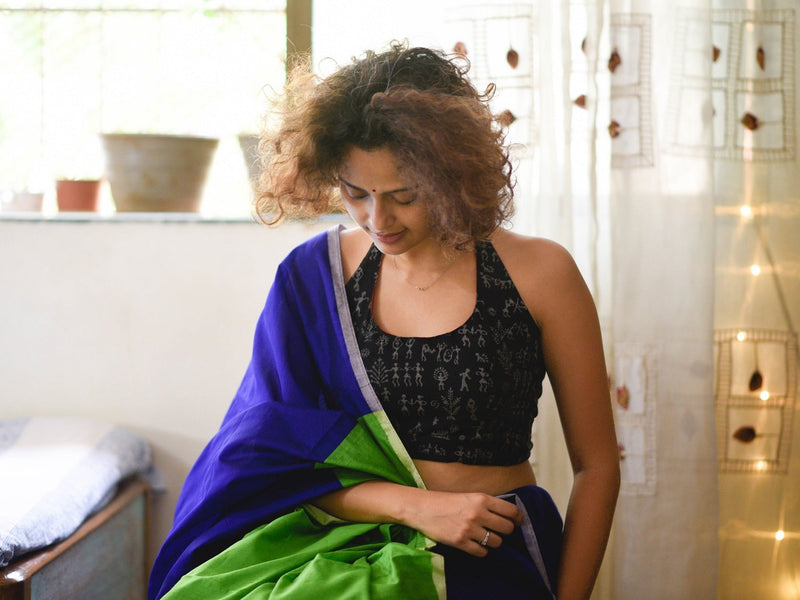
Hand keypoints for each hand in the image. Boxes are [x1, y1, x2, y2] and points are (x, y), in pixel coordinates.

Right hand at [403, 490, 522, 556]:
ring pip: (497, 542)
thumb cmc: (445, 501)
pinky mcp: (460, 542)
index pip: (511, 511)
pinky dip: (482, 551)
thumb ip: (486, 504)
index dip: (518, 518)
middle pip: (507, 528)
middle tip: (499, 531)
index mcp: (481, 499)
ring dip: (494, 542)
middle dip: (506, 531)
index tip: (517, 522)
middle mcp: (478, 513)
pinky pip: (482, 552)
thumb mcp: (469, 496)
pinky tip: (476, 545)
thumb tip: (507, 515)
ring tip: (485, 537)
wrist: (422, 508)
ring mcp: (469, 528)